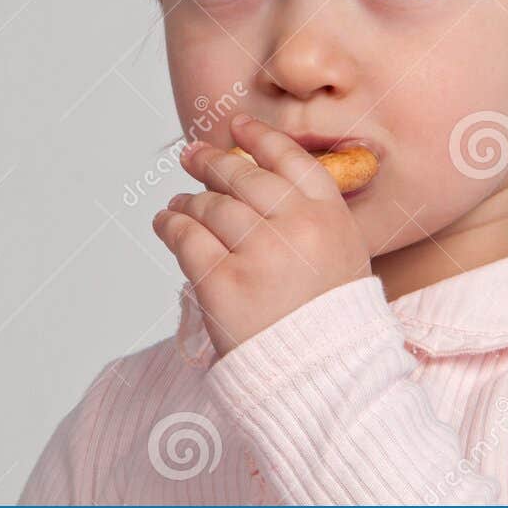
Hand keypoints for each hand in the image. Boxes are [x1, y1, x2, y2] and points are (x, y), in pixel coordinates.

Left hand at [150, 113, 372, 358]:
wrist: (327, 381)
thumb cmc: (332, 323)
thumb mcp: (342, 257)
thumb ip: (310, 217)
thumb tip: (256, 179)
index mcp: (330, 217)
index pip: (290, 159)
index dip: (259, 137)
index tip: (236, 126)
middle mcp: (296, 227)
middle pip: (242, 178)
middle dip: (212, 162)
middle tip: (191, 156)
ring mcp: (259, 254)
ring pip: (210, 206)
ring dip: (188, 200)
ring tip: (178, 204)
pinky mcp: (223, 284)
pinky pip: (186, 239)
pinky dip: (170, 226)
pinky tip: (165, 223)